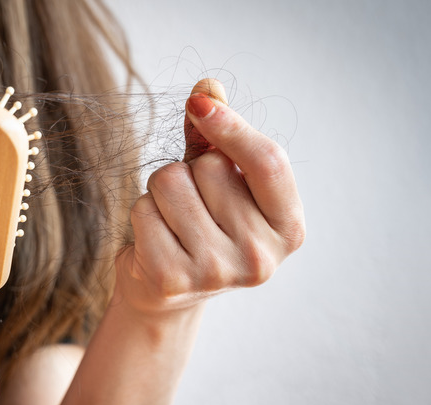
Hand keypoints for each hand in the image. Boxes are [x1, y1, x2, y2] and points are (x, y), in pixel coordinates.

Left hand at [115, 79, 304, 313]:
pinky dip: (141, 214)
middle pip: (210, 166)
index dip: (233, 126)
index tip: (201, 102)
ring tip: (171, 221)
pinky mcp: (173, 279)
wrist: (165, 291)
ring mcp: (218, 272)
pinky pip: (144, 209)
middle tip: (191, 207)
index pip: (268, 162)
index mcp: (288, 227)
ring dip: (160, 192)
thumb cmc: (199, 224)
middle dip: (189, 172)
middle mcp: (261, 256)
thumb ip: (216, 137)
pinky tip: (154, 239)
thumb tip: (208, 87)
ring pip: (171, 182)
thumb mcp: (217, 181)